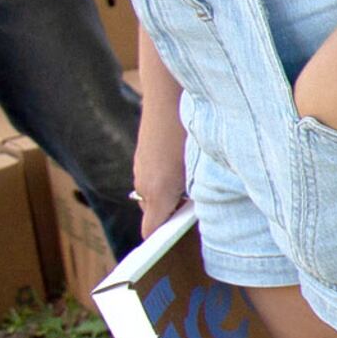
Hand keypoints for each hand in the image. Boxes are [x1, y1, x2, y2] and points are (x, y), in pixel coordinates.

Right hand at [133, 95, 189, 231]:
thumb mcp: (197, 166)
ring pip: (153, 195)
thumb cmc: (187, 132)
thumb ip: (194, 192)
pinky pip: (151, 178)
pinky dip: (164, 179)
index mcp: (158, 192)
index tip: (175, 241)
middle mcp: (144, 184)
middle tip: (197, 208)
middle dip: (171, 215)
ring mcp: (139, 169)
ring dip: (169, 196)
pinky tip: (181, 164)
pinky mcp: (140, 157)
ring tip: (192, 183)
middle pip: (153, 213)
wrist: (166, 96)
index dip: (161, 239)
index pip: (150, 230)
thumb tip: (194, 206)